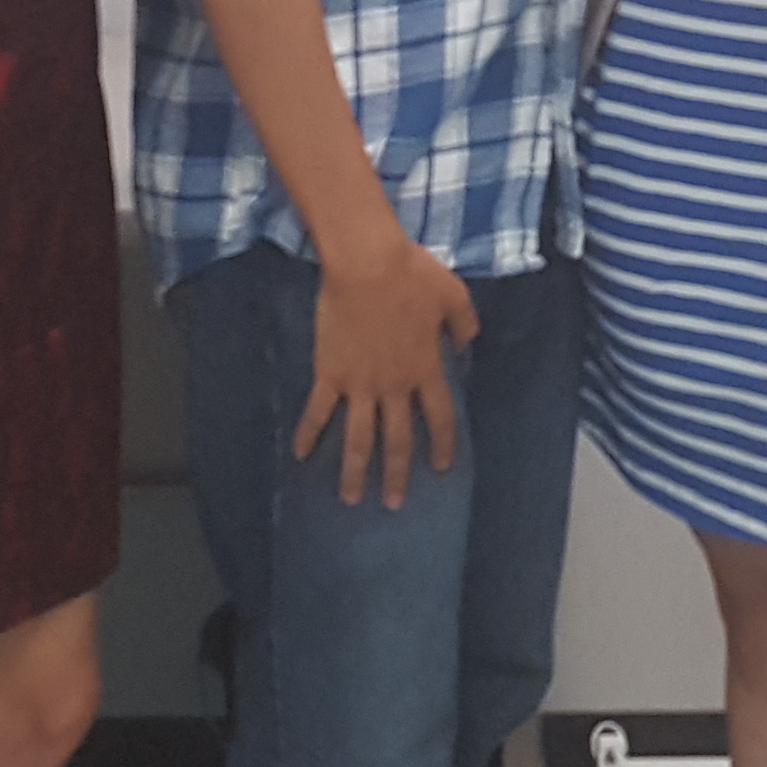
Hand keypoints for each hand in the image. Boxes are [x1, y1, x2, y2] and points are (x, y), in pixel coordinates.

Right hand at [299, 230, 480, 507]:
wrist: (366, 262)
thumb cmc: (412, 274)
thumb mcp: (453, 296)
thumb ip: (464, 325)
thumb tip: (466, 346)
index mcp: (426, 370)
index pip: (439, 418)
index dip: (442, 445)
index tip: (441, 467)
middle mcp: (394, 386)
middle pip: (397, 440)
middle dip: (396, 474)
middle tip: (394, 504)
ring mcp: (359, 384)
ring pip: (358, 438)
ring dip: (354, 471)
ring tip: (351, 499)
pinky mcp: (329, 373)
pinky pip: (318, 411)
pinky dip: (309, 434)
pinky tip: (300, 456)